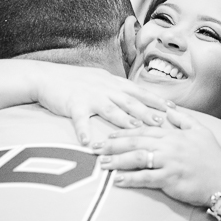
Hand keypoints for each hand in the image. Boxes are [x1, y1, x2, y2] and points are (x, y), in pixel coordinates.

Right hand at [33, 64, 171, 144]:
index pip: (140, 92)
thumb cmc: (75, 81)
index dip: (157, 100)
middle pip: (131, 101)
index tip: (173, 109)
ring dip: (124, 120)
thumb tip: (136, 97)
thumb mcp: (100, 80)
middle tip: (162, 122)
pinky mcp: (73, 105)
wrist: (46, 76)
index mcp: (113, 83)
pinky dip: (83, 131)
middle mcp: (105, 88)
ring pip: (111, 109)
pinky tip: (87, 143)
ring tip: (136, 130)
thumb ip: (117, 89)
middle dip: (148, 112)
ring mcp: (90, 96)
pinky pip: (80, 120)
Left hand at [94, 108, 220, 205]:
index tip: (108, 134)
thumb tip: (168, 108)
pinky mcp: (170, 179)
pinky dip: (131, 179)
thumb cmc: (213, 157)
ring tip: (102, 163)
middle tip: (95, 148)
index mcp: (174, 134)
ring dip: (117, 161)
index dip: (124, 131)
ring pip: (137, 158)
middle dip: (113, 144)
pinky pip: (146, 178)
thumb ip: (183, 119)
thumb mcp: (201, 131)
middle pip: (136, 141)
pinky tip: (118, 180)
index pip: (144, 129)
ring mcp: (169, 162)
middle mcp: (169, 145)